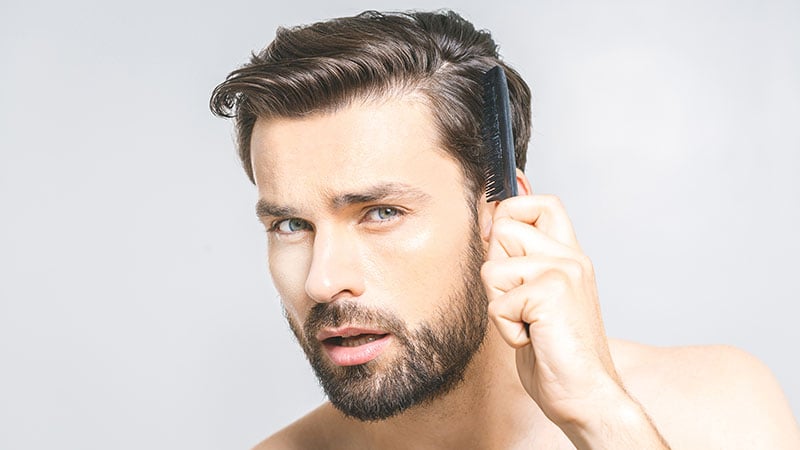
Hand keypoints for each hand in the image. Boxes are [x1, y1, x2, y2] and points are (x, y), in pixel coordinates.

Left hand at [481, 194, 669, 448]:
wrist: (587, 395)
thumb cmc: (558, 354)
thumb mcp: (537, 299)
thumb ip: (521, 262)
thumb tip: (490, 222)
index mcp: (571, 256)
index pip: (541, 202)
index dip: (509, 211)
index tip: (497, 236)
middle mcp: (571, 258)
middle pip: (503, 227)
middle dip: (496, 270)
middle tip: (521, 304)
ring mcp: (563, 272)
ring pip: (493, 268)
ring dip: (499, 304)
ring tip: (529, 324)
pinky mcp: (550, 293)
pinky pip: (496, 303)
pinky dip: (505, 329)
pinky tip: (532, 338)